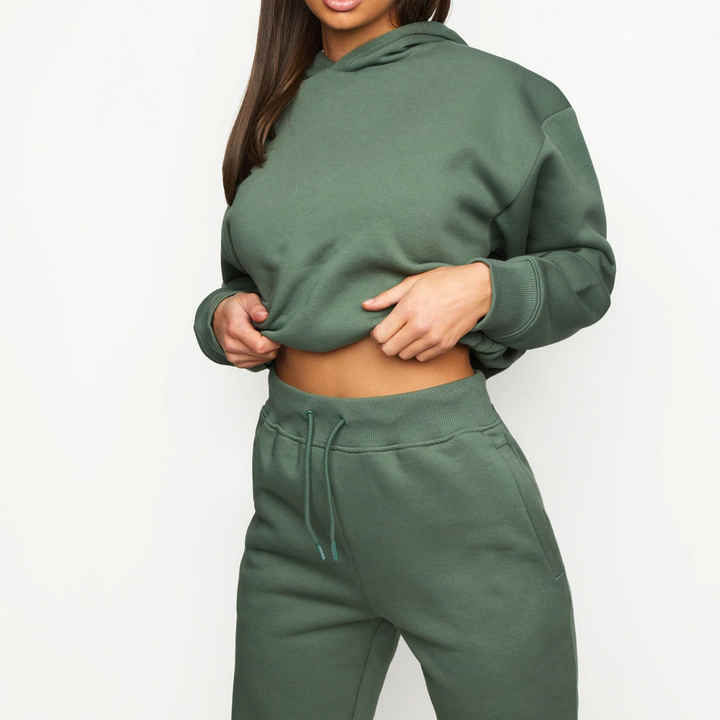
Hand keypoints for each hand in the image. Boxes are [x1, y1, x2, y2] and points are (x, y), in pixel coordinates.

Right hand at [213, 292, 281, 368]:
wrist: (219, 318)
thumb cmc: (235, 308)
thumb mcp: (247, 299)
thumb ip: (256, 306)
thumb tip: (264, 316)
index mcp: (235, 329)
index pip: (261, 346)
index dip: (274, 341)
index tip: (276, 331)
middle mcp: (231, 345)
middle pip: (264, 354)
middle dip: (273, 344)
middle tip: (271, 331)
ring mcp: (233, 356)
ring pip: (263, 360)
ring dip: (269, 350)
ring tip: (263, 336)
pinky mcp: (236, 362)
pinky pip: (258, 363)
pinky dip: (262, 354)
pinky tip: (258, 343)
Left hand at [361, 263, 491, 361]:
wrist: (477, 289)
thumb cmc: (445, 282)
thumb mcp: (413, 282)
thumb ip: (387, 296)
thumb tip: (365, 305)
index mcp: (408, 309)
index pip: (379, 335)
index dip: (378, 332)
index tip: (383, 326)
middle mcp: (419, 327)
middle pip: (389, 349)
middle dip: (387, 342)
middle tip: (394, 331)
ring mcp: (432, 338)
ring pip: (404, 355)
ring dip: (403, 347)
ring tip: (410, 333)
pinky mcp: (444, 346)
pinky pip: (421, 358)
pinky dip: (418, 351)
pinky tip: (422, 338)